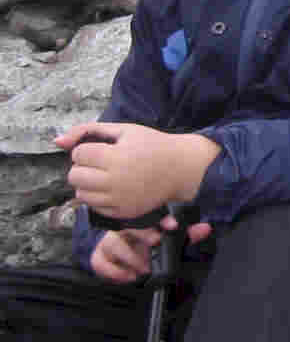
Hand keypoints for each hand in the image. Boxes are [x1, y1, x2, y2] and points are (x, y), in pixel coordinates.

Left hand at [57, 122, 218, 220]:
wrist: (181, 168)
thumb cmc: (152, 145)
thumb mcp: (123, 129)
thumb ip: (87, 130)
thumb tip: (56, 141)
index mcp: (116, 157)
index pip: (78, 154)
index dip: (88, 149)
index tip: (105, 148)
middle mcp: (116, 180)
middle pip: (74, 176)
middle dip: (84, 167)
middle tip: (102, 163)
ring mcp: (119, 199)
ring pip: (81, 193)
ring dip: (89, 183)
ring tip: (106, 176)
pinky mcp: (123, 212)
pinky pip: (94, 207)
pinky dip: (99, 197)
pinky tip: (114, 188)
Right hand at [87, 220, 214, 283]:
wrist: (129, 255)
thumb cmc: (152, 244)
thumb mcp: (173, 240)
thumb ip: (189, 234)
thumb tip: (205, 228)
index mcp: (142, 220)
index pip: (149, 214)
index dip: (162, 219)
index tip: (173, 225)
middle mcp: (124, 228)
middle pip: (127, 226)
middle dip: (142, 235)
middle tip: (156, 244)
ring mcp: (110, 242)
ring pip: (111, 244)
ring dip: (129, 257)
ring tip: (145, 268)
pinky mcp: (101, 257)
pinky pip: (98, 262)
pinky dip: (112, 271)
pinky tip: (129, 276)